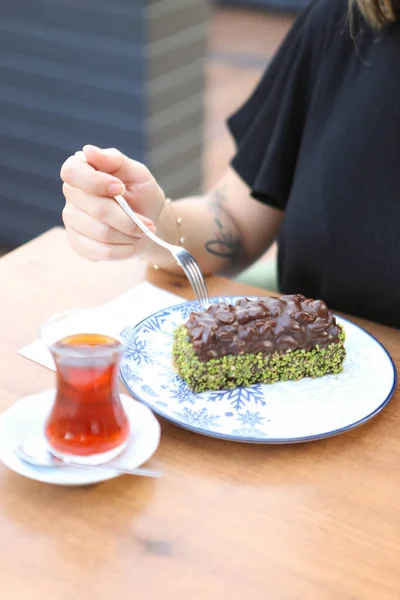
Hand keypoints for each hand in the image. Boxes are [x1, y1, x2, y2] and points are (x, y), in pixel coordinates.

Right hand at [61, 145, 165, 260]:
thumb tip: (88, 151)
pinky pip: (101, 252)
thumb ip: (116, 161)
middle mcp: (72, 196)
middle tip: (147, 223)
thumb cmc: (142, 196)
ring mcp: (72, 221)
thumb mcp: (138, 174)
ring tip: (140, 232)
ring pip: (101, 233)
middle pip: (96, 209)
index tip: (120, 188)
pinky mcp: (78, 244)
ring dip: (129, 235)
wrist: (148, 226)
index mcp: (82, 171)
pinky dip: (124, 251)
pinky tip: (131, 245)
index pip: (72, 172)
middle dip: (128, 219)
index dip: (95, 182)